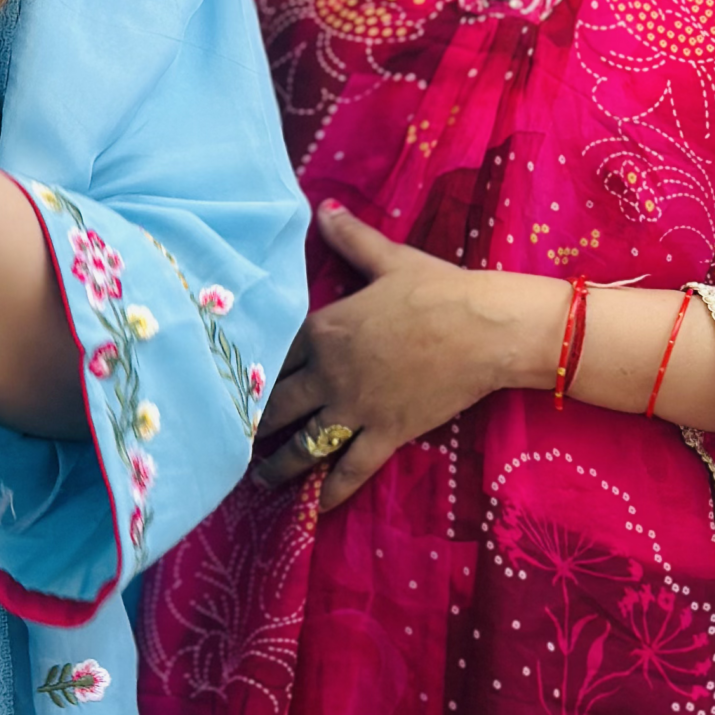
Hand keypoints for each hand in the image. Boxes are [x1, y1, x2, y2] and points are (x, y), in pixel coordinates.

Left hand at [256, 204, 557, 507]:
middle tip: (234, 438)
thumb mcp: (388, 258)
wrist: (485, 328)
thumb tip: (323, 206)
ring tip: (258, 481)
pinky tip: (312, 509)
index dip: (254, 371)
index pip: (275, 353)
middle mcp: (329, 372)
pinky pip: (350, 469)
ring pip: (305, 444)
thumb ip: (349, 237)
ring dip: (279, 466)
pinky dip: (329, 492)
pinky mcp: (386, 434)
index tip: (230, 385)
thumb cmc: (437, 289)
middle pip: (279, 405)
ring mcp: (356, 407)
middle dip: (255, 423)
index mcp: (323, 328)